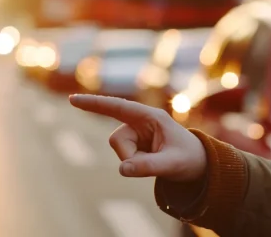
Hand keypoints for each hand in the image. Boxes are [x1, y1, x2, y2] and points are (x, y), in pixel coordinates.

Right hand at [69, 94, 206, 181]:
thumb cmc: (189, 159)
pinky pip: (125, 158)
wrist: (198, 165)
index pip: (118, 107)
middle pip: (116, 140)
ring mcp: (136, 133)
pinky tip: (152, 162)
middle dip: (129, 156)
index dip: (95, 104)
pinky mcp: (135, 144)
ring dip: (134, 161)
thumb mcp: (172, 164)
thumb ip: (148, 166)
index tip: (73, 99)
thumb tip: (122, 170)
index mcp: (151, 117)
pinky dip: (135, 164)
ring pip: (119, 150)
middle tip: (155, 163)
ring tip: (156, 162)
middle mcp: (140, 122)